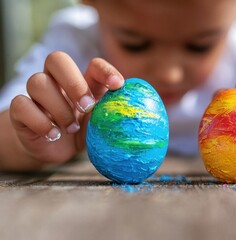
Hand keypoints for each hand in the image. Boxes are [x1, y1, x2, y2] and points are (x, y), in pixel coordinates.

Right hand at [7, 51, 123, 167]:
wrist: (53, 149)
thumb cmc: (82, 131)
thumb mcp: (100, 124)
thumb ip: (113, 115)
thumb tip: (139, 114)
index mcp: (84, 81)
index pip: (94, 64)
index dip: (106, 71)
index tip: (119, 86)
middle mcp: (58, 81)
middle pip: (57, 59)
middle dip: (74, 82)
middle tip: (87, 106)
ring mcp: (37, 94)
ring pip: (37, 82)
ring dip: (59, 107)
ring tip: (71, 128)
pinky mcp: (20, 110)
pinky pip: (21, 105)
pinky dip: (40, 121)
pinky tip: (53, 135)